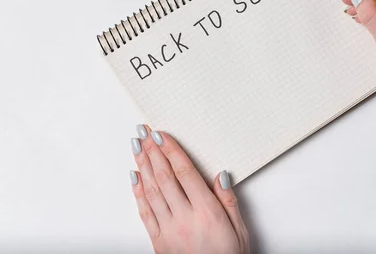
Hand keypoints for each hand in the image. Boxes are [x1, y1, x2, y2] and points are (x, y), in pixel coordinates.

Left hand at [130, 125, 248, 253]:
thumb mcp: (240, 230)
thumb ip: (228, 202)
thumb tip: (220, 176)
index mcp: (207, 212)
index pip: (184, 173)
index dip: (171, 151)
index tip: (161, 135)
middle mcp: (185, 218)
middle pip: (164, 177)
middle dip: (152, 152)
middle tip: (143, 133)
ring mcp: (169, 230)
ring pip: (152, 191)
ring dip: (142, 166)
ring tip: (136, 147)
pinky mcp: (159, 241)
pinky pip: (144, 212)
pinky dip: (138, 192)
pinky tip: (135, 178)